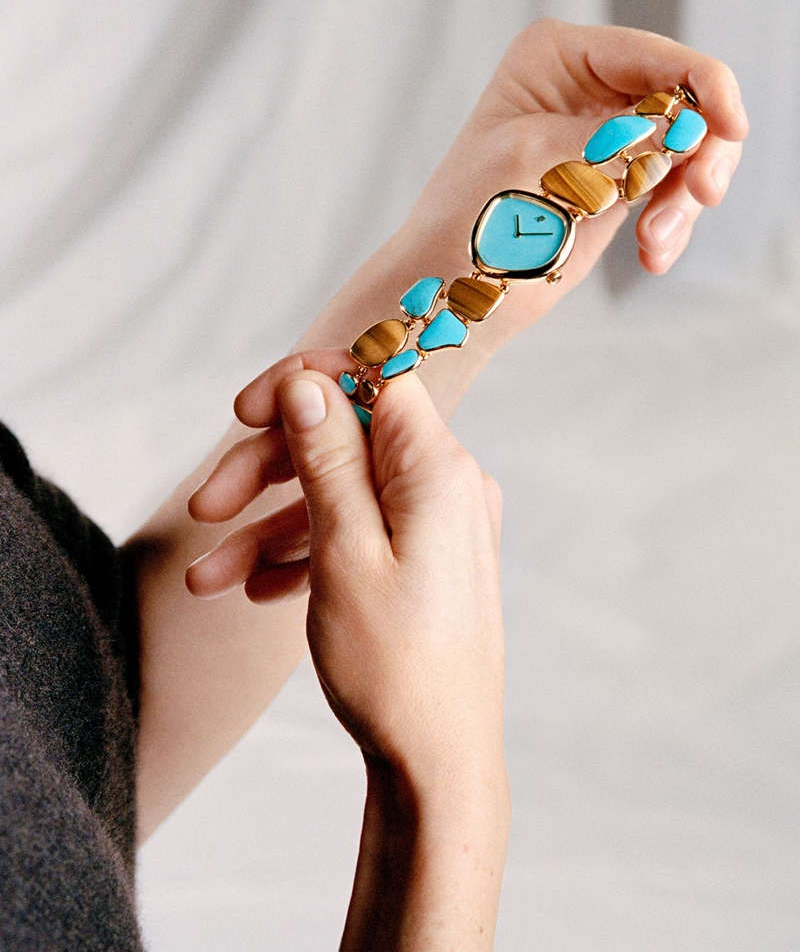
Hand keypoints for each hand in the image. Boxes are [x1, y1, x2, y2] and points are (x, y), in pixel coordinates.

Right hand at [200, 365, 508, 948]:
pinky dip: (303, 551)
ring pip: (340, 491)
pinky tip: (254, 590)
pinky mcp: (424, 560)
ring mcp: (437, 524)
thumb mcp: (343, 550)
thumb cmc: (395, 666)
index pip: (374, 376)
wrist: (438, 762)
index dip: (306, 382)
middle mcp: (446, 485)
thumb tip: (308, 382)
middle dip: (267, 466)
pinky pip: (357, 532)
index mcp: (437, 468)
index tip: (245, 411)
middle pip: (344, 436)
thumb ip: (326, 456)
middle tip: (204, 507)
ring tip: (205, 578)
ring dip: (269, 523)